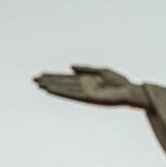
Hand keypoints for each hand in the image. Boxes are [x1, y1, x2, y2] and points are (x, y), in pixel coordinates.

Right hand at [34, 66, 148, 107]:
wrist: (131, 92)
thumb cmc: (121, 82)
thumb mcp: (102, 71)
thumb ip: (86, 69)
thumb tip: (70, 68)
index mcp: (87, 80)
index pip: (67, 78)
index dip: (55, 76)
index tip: (42, 75)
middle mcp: (84, 87)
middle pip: (63, 83)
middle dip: (50, 81)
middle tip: (34, 79)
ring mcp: (85, 93)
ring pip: (65, 89)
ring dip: (52, 86)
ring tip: (39, 84)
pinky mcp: (89, 98)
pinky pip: (72, 94)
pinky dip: (62, 92)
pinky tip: (53, 90)